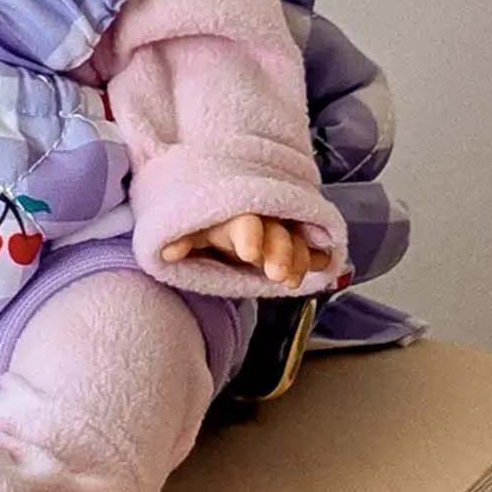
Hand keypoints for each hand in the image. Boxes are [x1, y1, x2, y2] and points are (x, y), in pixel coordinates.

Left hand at [160, 214, 328, 289]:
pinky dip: (318, 255)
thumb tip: (168, 251)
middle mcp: (261, 218)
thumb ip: (182, 239)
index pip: (243, 221)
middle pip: (275, 230)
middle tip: (276, 275)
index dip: (249, 235)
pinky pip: (311, 245)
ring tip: (291, 281)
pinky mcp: (296, 239)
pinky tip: (323, 265)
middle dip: (279, 251)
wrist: (220, 210)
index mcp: (232, 215)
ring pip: (296, 239)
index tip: (250, 253)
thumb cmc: (204, 223)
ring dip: (297, 259)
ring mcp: (281, 228)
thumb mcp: (190, 231)